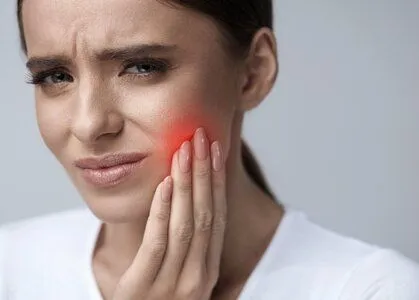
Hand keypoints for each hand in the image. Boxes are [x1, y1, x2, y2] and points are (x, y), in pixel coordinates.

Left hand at [112, 128, 226, 299]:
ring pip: (187, 224)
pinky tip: (166, 184)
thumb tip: (189, 202)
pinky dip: (164, 210)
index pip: (217, 217)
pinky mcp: (143, 289)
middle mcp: (198, 276)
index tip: (215, 150)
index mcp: (208, 270)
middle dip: (205, 172)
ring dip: (188, 183)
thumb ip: (187, 247)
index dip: (217, 181)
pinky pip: (158, 243)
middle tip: (202, 136)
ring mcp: (174, 284)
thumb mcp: (179, 276)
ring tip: (185, 149)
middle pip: (207, 214)